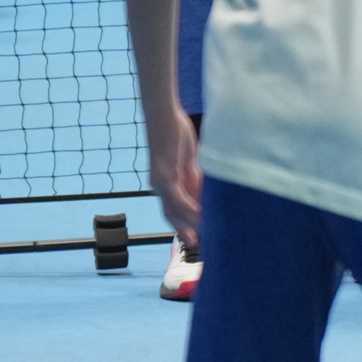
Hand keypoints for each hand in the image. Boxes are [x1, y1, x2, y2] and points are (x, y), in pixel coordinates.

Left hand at [149, 110, 202, 241]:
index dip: (183, 224)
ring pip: (173, 209)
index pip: (173, 209)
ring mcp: (160, 181)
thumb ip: (194, 179)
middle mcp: (159, 186)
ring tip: (201, 235)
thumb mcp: (189, 161)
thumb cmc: (175, 134)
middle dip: (183, 230)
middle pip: (170, 215)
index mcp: (165, 183)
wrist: (163, 116)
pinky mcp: (164, 174)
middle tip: (197, 245)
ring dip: (187, 223)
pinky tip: (199, 216)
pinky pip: (176, 197)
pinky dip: (188, 208)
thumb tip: (203, 196)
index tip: (197, 238)